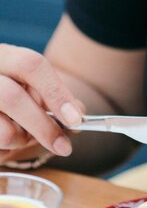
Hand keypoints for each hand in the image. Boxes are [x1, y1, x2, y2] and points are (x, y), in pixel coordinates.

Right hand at [0, 44, 84, 160]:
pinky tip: (6, 141)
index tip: (76, 120)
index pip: (31, 65)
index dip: (56, 93)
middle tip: (65, 147)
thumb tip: (78, 117)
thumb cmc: (17, 96)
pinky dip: (8, 151)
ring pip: (3, 131)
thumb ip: (58, 100)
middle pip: (13, 98)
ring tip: (23, 135)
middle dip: (44, 127)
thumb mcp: (35, 89)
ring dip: (22, 141)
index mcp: (4, 57)